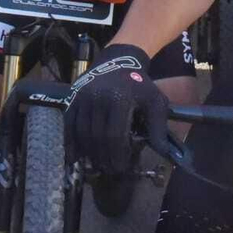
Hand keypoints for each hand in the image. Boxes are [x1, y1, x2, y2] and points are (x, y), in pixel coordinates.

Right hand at [66, 44, 166, 173]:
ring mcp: (83, 97)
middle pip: (97, 137)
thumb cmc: (139, 85)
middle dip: (103, 157)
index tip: (120, 168)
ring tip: (97, 165)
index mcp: (119, 98)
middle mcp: (98, 97)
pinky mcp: (73, 98)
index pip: (115, 134)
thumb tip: (163, 153)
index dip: (117, 155)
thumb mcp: (155, 101)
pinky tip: (74, 157)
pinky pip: (68, 125)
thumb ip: (158, 127)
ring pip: (82, 133)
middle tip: (109, 170)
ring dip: (88, 153)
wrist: (118, 61)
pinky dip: (70, 143)